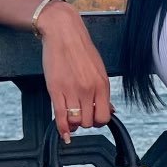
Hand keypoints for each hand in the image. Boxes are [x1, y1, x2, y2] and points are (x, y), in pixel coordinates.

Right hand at [37, 0, 112, 143]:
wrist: (63, 33)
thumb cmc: (81, 49)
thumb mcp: (99, 70)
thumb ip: (103, 92)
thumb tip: (110, 110)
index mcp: (102, 85)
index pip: (104, 116)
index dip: (99, 121)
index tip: (94, 117)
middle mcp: (88, 90)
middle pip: (90, 122)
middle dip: (86, 123)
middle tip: (81, 115)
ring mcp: (72, 91)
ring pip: (76, 122)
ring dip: (74, 124)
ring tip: (72, 118)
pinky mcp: (56, 90)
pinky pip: (60, 117)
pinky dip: (62, 129)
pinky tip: (64, 134)